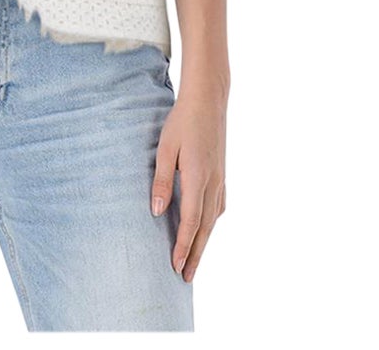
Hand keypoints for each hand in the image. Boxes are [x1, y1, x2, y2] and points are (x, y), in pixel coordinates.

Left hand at [150, 76, 227, 281]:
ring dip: (204, 242)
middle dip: (195, 254)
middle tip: (186, 278)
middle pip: (205, 228)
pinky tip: (206, 228)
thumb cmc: (182, 121)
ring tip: (194, 261)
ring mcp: (220, 179)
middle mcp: (213, 182)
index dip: (183, 245)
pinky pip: (218, 207)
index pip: (191, 220)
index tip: (176, 267)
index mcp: (197, 177)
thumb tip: (157, 211)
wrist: (208, 100)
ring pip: (213, 220)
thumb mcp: (165, 147)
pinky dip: (211, 224)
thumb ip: (161, 179)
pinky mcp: (221, 174)